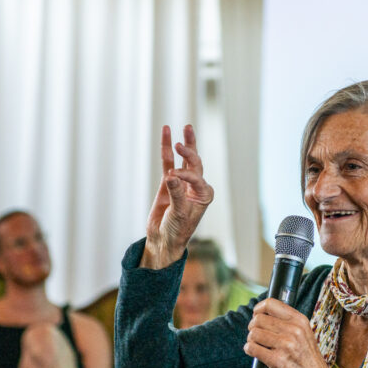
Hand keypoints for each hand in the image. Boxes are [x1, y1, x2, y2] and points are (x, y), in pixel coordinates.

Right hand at [141, 125, 213, 268]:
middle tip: (186, 131)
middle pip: (195, 161)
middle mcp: (195, 187)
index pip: (195, 176)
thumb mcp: (179, 213)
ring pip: (183, 160)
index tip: (171, 178)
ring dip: (183, 144)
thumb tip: (171, 175)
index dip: (184, 174)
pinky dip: (167, 152)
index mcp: (204, 194)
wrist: (163, 241)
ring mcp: (181, 184)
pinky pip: (167, 165)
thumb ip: (176, 193)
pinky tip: (167, 137)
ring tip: (186, 126)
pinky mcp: (167, 185)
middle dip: (190, 147)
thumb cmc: (177, 230)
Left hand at [245, 298, 335, 367]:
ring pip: (253, 333)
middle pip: (258, 319)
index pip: (270, 304)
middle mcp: (294, 330)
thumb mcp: (305, 334)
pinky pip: (252, 348)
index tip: (256, 316)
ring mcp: (285, 345)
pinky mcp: (277, 361)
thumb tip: (263, 313)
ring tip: (257, 345)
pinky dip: (249, 350)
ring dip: (251, 340)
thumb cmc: (309, 361)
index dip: (258, 309)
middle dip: (253, 327)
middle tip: (256, 335)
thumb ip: (288, 322)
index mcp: (300, 320)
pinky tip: (254, 352)